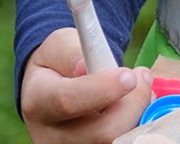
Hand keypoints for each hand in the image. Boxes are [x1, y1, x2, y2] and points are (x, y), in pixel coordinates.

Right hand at [20, 27, 152, 143]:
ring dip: (139, 113)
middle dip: (133, 103)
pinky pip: (127, 141)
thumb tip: (87, 67)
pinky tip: (134, 107)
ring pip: (120, 139)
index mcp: (38, 102)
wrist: (51, 91)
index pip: (68, 102)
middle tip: (141, 76)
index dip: (103, 89)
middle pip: (104, 132)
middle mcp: (51, 135)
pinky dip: (139, 123)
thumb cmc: (59, 65)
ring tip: (136, 91)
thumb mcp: (61, 46)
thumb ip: (75, 53)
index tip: (129, 75)